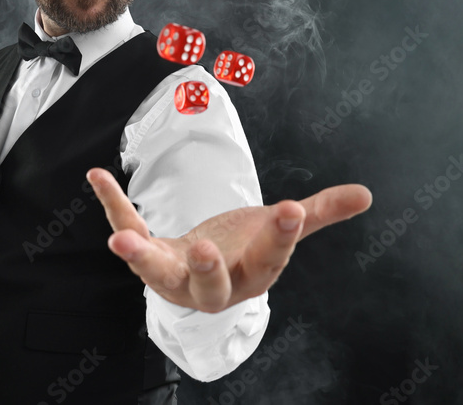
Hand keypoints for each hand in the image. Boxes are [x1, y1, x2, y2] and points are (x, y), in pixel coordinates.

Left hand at [85, 168, 372, 312]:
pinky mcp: (148, 256)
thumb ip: (319, 212)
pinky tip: (96, 175)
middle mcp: (212, 285)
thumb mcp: (281, 229)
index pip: (271, 260)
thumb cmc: (247, 248)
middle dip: (206, 269)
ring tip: (120, 238)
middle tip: (203, 250)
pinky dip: (113, 205)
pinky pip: (130, 228)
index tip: (293, 207)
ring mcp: (175, 275)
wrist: (207, 267)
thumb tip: (366, 195)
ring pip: (157, 272)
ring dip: (139, 255)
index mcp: (253, 275)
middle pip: (210, 286)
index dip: (282, 237)